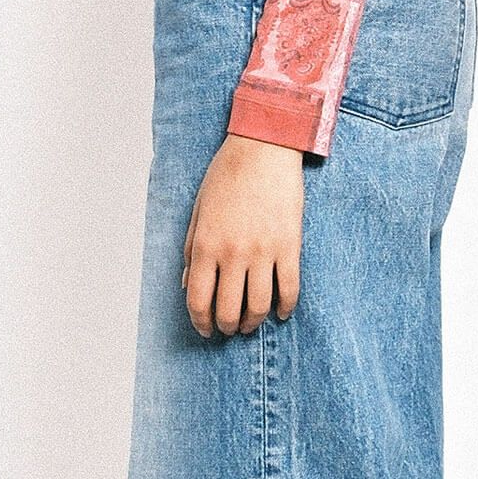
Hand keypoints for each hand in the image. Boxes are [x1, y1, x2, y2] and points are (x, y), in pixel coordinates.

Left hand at [182, 133, 303, 337]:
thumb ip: (192, 251)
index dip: (201, 322)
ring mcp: (263, 252)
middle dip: (227, 327)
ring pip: (259, 306)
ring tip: (250, 324)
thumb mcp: (199, 212)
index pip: (198, 300)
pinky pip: (289, 289)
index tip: (205, 330)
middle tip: (229, 329)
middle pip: (228, 309)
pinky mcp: (289, 247)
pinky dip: (285, 308)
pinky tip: (281, 314)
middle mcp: (232, 254)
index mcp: (206, 245)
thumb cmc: (227, 176)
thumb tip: (187, 286)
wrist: (263, 148)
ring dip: (253, 322)